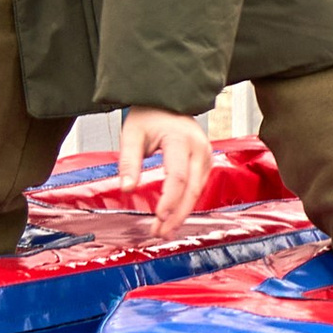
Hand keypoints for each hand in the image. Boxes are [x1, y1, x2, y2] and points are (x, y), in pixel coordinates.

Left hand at [118, 105, 213, 233]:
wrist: (168, 100)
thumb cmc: (149, 115)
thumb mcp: (132, 134)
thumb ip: (129, 161)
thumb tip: (126, 188)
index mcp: (181, 139)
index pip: (178, 176)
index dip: (169, 200)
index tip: (158, 217)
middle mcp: (200, 148)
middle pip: (192, 189)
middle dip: (176, 215)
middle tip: (160, 233)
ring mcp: (206, 155)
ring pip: (197, 192)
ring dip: (182, 213)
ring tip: (164, 230)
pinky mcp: (205, 162)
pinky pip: (198, 187)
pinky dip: (186, 204)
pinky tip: (174, 217)